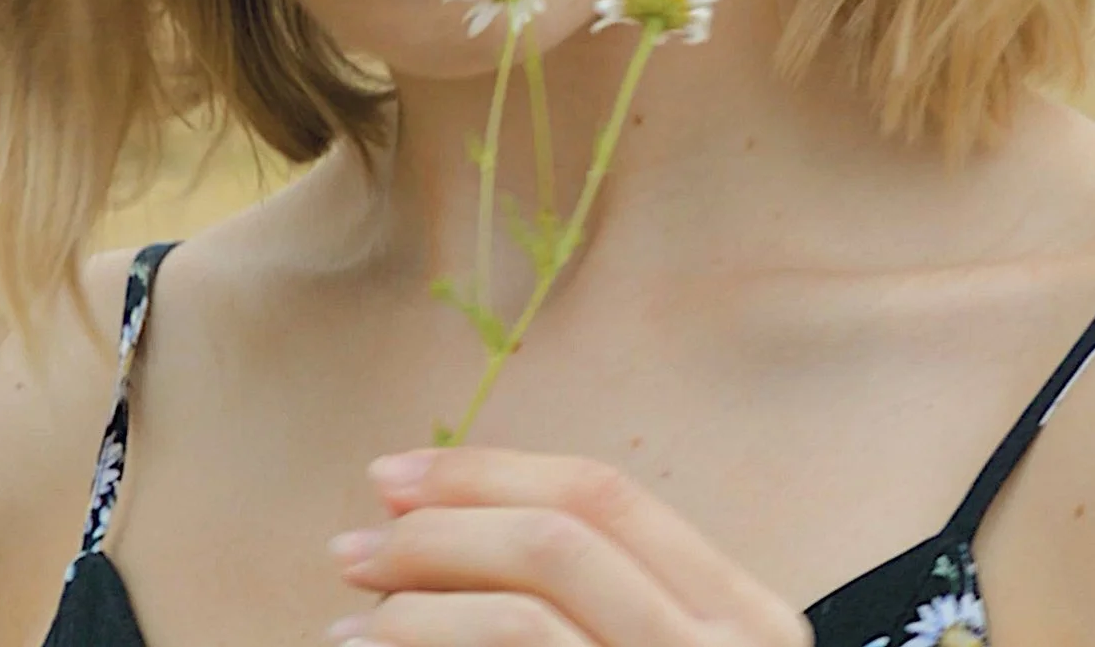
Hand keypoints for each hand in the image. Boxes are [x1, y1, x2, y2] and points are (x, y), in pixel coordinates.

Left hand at [324, 444, 814, 646]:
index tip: (396, 479)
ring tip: (353, 619)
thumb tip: (438, 517)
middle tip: (354, 548)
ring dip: (417, 601)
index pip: (605, 498)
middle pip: (558, 541)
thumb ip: (591, 599)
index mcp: (740, 615)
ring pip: (524, 613)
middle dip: (438, 529)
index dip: (487, 475)